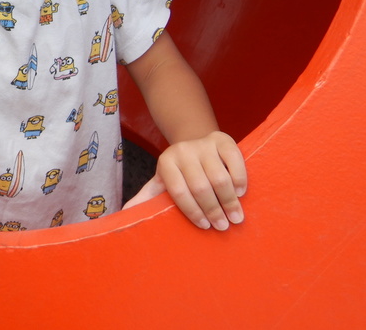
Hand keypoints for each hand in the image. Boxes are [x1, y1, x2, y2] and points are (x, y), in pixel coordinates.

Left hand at [123, 131, 246, 230]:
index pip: (178, 191)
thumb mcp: (161, 182)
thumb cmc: (179, 172)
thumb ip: (147, 198)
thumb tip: (125, 214)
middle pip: (200, 186)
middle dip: (213, 210)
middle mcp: (183, 151)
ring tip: (236, 218)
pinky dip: (239, 179)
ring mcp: (203, 144)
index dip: (192, 211)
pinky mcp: (223, 140)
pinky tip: (240, 193)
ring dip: (229, 201)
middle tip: (223, 227)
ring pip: (220, 177)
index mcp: (165, 163)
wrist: (194, 142)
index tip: (203, 226)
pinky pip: (235, 161)